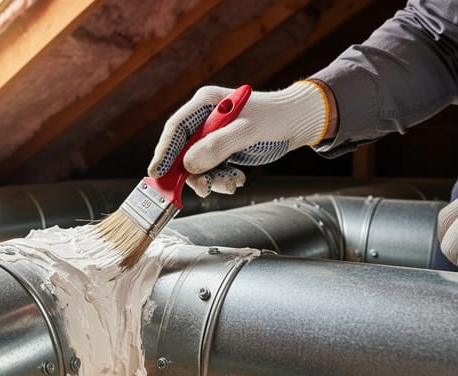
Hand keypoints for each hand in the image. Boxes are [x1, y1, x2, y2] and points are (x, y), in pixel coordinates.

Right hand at [148, 81, 330, 196]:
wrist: (299, 122)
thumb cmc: (276, 118)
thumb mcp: (247, 132)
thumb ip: (217, 147)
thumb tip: (188, 165)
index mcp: (205, 103)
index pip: (176, 128)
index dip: (164, 152)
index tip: (158, 172)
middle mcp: (204, 118)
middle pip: (183, 150)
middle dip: (192, 173)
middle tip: (204, 189)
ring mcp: (212, 135)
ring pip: (196, 165)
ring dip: (211, 179)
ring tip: (232, 183)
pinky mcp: (220, 149)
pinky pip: (210, 169)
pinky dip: (221, 179)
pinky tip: (236, 180)